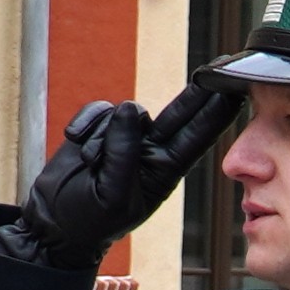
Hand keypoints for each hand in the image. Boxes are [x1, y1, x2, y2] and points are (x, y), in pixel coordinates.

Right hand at [12, 79, 245, 266]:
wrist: (53, 222)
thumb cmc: (89, 221)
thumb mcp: (113, 196)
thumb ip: (124, 154)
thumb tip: (128, 110)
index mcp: (164, 171)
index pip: (197, 137)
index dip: (216, 114)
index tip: (236, 92)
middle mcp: (150, 149)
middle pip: (179, 112)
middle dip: (197, 92)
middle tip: (220, 67)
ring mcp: (126, 137)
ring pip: (124, 113)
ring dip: (103, 137)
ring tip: (91, 166)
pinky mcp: (100, 127)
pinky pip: (98, 110)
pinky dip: (85, 126)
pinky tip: (77, 145)